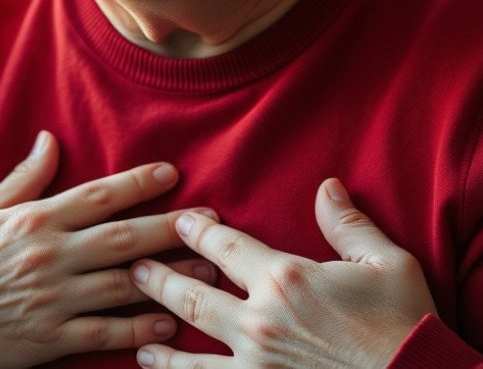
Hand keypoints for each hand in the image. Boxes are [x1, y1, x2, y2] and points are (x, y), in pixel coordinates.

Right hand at [0, 131, 210, 367]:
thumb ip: (22, 179)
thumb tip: (49, 140)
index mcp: (33, 221)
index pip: (97, 196)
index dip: (138, 183)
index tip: (172, 173)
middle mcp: (48, 256)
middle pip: (122, 238)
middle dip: (171, 228)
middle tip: (212, 222)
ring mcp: (51, 299)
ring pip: (121, 286)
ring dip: (169, 279)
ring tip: (207, 272)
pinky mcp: (49, 338)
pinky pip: (103, 333)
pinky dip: (137, 329)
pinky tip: (167, 323)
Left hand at [130, 178, 437, 367]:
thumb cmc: (406, 325)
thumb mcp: (387, 263)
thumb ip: (347, 224)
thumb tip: (327, 187)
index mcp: (285, 278)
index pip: (223, 246)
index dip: (196, 231)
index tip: (180, 222)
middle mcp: (259, 319)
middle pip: (190, 294)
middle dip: (155, 278)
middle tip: (132, 269)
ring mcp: (254, 363)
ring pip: (189, 349)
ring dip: (158, 338)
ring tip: (139, 334)